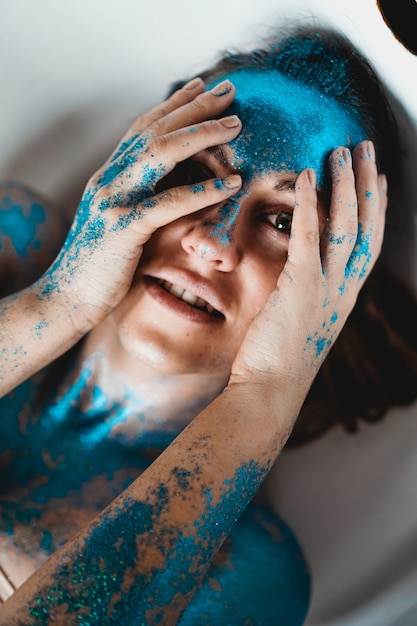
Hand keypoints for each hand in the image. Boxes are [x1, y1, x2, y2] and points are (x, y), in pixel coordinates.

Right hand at [42, 78, 241, 329]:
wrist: (68, 298)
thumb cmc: (100, 265)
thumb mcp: (118, 222)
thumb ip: (137, 199)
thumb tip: (170, 186)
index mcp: (109, 176)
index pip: (143, 128)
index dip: (174, 105)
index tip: (203, 88)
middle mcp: (109, 179)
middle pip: (156, 130)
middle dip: (195, 107)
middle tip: (230, 91)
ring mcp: (113, 201)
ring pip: (160, 153)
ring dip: (201, 135)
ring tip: (236, 125)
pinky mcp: (122, 229)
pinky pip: (167, 203)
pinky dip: (201, 191)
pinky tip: (231, 184)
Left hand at [230, 141, 386, 396]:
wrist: (269, 393)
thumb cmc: (277, 362)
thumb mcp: (301, 324)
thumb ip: (305, 297)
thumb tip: (294, 280)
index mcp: (344, 298)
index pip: (369, 245)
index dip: (376, 210)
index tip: (377, 181)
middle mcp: (344, 290)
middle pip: (367, 227)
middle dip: (368, 185)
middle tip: (366, 150)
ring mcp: (327, 288)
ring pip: (346, 225)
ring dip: (346, 184)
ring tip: (342, 150)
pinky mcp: (301, 287)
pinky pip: (310, 236)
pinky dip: (312, 204)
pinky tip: (308, 176)